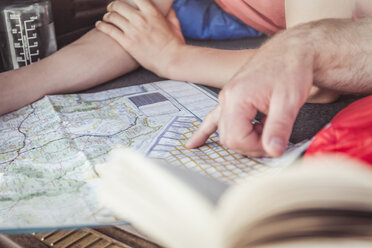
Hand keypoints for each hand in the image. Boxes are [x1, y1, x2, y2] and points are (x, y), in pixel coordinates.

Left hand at [95, 0, 184, 76]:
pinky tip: (99, 25)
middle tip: (111, 9)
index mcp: (152, 12)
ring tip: (106, 18)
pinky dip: (102, 26)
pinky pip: (109, 30)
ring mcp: (133, 30)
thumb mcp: (175, 25)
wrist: (172, 60)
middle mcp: (140, 19)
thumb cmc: (175, 45)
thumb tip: (168, 8)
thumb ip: (170, 14)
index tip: (124, 0)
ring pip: (112, 16)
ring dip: (107, 16)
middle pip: (119, 5)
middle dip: (113, 6)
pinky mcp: (127, 43)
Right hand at [186, 31, 314, 156]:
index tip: (275, 143)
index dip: (256, 147)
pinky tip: (193, 143)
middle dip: (251, 145)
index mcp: (237, 98)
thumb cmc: (290, 69)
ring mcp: (226, 98)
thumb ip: (278, 128)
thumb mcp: (289, 101)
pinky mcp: (231, 98)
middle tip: (273, 141)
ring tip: (263, 133)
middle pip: (228, 137)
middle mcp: (227, 99)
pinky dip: (204, 133)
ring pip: (224, 131)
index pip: (236, 138)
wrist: (291, 49)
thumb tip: (273, 152)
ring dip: (243, 139)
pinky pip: (213, 119)